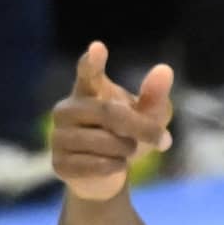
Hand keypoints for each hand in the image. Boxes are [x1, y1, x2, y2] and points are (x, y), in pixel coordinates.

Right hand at [51, 41, 174, 201]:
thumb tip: (165, 70)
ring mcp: (58, 136)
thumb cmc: (125, 136)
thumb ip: (154, 95)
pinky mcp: (59, 164)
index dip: (93, 61)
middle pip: (109, 112)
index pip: (88, 72)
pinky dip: (115, 167)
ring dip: (127, 150)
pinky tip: (116, 165)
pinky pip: (95, 165)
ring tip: (128, 151)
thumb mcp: (146, 117)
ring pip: (104, 142)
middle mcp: (67, 109)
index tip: (99, 48)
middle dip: (141, 128)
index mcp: (87, 89)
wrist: (105, 176)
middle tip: (164, 140)